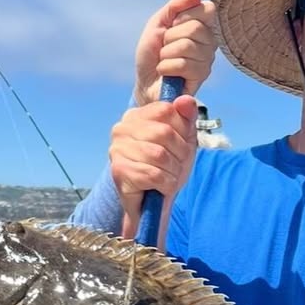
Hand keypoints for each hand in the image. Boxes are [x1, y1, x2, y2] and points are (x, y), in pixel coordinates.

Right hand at [109, 97, 198, 237]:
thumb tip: (186, 100)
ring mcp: (117, 150)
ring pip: (159, 155)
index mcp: (135, 116)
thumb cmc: (167, 169)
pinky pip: (154, 174)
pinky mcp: (119, 171)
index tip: (182, 146)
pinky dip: (166, 184)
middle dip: (180, 153)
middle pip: (164, 133)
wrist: (152, 205)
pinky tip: (162, 187)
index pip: (166, 110)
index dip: (183, 131)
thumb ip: (187, 118)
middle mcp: (121, 129)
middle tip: (177, 166)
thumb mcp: (184, 140)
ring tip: (169, 177)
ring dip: (173, 171)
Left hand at [134, 0, 216, 104]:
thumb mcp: (157, 23)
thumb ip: (174, 6)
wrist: (144, 82)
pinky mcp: (201, 77)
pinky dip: (166, 67)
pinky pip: (184, 64)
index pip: (208, 9)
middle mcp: (209, 42)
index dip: (185, 15)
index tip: (173, 25)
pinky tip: (165, 72)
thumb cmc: (151, 54)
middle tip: (164, 47)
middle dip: (170, 37)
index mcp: (202, 26)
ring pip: (187, 46)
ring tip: (163, 60)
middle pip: (195, 27)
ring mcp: (207, 60)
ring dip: (166, 53)